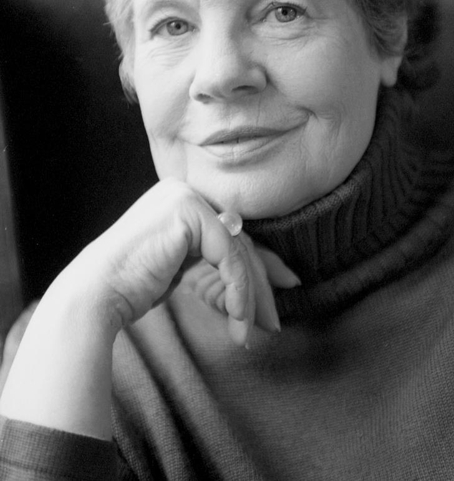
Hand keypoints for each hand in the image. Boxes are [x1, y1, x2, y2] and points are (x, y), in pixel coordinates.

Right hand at [0, 177, 299, 437]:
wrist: (96, 293)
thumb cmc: (132, 287)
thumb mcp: (184, 269)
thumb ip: (214, 262)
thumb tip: (263, 272)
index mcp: (182, 201)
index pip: (231, 235)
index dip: (260, 265)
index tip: (284, 287)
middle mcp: (186, 192)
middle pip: (238, 242)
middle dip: (260, 285)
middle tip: (274, 322)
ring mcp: (187, 197)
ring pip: (238, 251)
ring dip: (248, 298)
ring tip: (250, 332)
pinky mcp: (190, 211)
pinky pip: (230, 256)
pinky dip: (238, 292)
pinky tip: (238, 321)